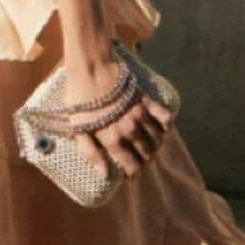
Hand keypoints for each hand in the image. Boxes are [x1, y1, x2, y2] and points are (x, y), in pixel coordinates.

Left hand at [62, 58, 173, 178]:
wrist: (91, 67)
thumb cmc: (80, 98)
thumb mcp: (78, 127)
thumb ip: (90, 152)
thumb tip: (104, 173)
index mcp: (113, 139)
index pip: (131, 165)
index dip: (134, 173)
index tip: (132, 176)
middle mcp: (130, 130)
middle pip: (147, 153)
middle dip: (146, 161)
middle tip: (142, 162)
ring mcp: (140, 115)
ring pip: (157, 138)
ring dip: (156, 146)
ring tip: (152, 149)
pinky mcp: (147, 100)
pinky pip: (164, 117)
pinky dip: (166, 125)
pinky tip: (162, 129)